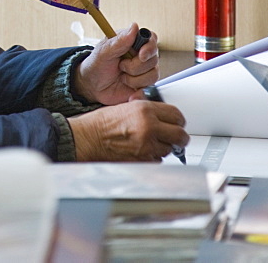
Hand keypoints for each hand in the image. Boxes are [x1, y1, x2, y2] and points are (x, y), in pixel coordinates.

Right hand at [67, 100, 187, 161]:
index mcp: (145, 110)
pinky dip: (153, 158)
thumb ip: (146, 110)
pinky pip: (157, 161)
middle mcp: (149, 127)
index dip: (177, 120)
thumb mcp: (125, 106)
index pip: (177, 115)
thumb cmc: (100, 124)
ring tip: (149, 143)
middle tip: (174, 137)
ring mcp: (147, 146)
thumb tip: (162, 115)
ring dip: (163, 148)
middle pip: (180, 135)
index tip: (176, 123)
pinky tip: (141, 151)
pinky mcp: (142, 161)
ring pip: (169, 150)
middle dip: (178, 137)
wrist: (87, 139)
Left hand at [73, 24, 158, 104]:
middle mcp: (142, 54)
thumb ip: (119, 41)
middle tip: (120, 66)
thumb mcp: (104, 51)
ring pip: (153, 73)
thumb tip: (134, 26)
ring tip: (122, 76)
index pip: (151, 38)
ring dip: (134, 78)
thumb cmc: (97, 65)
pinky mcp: (145, 83)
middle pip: (153, 58)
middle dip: (134, 66)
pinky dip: (136, 88)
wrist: (92, 86)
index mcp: (132, 41)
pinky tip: (126, 85)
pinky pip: (150, 86)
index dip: (149, 47)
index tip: (140, 55)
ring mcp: (144, 69)